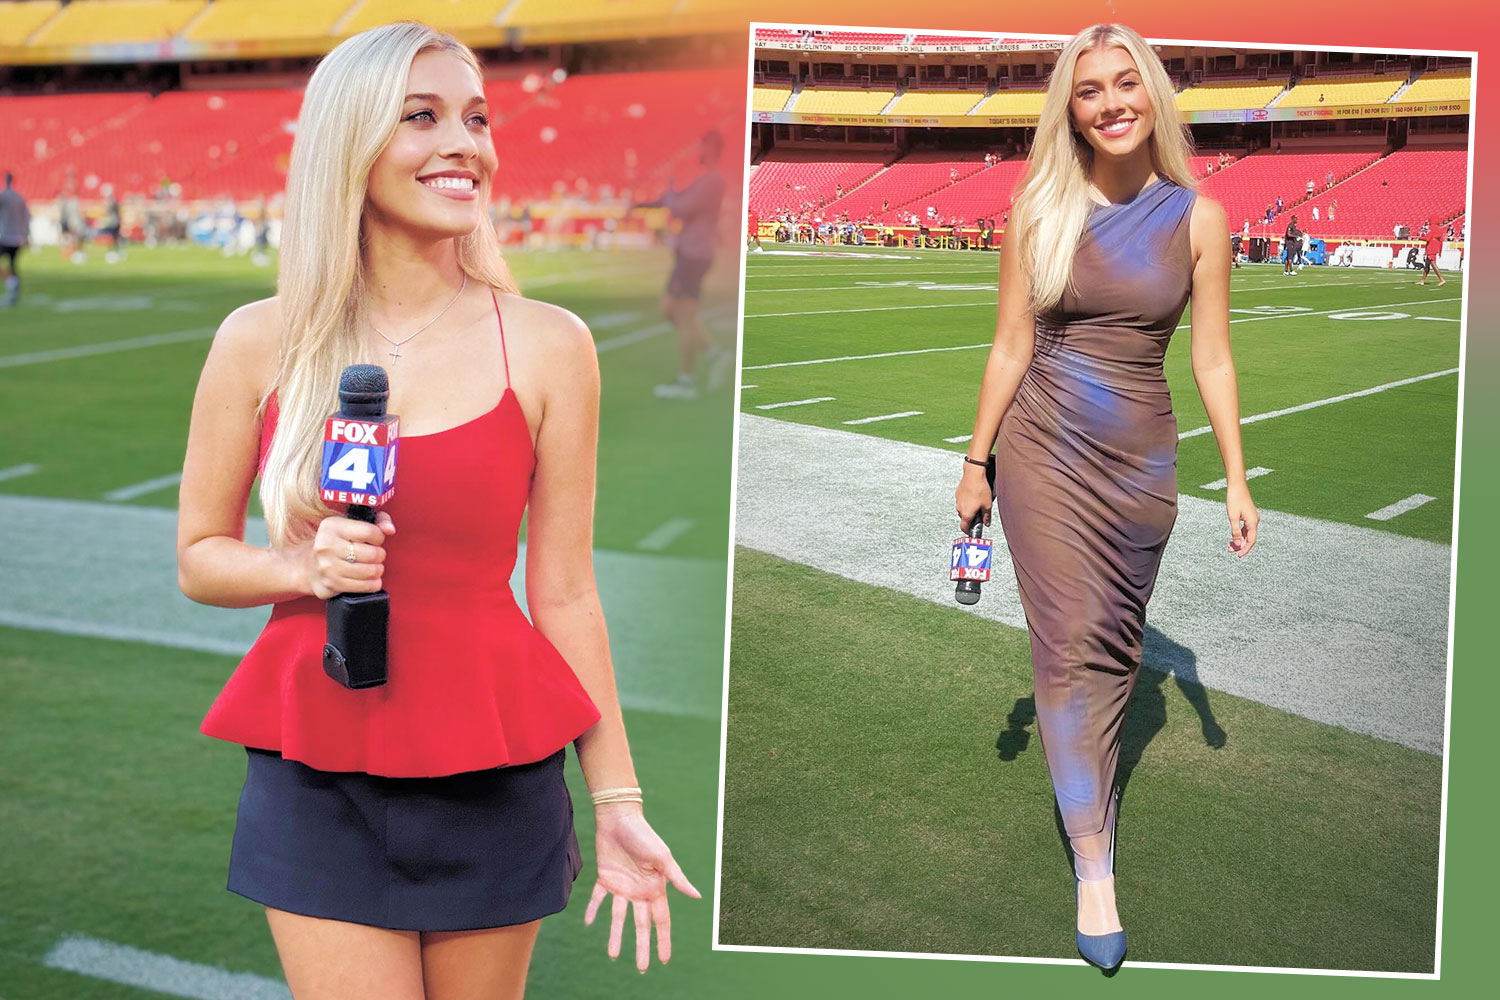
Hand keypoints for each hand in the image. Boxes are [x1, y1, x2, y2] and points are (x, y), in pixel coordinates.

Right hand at [289, 512, 395, 599]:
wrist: (308, 566)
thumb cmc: (336, 544)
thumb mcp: (351, 526)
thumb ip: (377, 521)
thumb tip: (390, 529)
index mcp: (331, 526)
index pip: (370, 532)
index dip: (379, 537)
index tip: (375, 540)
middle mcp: (326, 546)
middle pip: (372, 554)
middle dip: (379, 555)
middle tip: (375, 555)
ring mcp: (327, 567)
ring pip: (370, 571)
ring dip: (377, 570)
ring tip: (373, 567)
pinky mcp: (331, 584)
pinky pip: (364, 586)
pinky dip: (373, 584)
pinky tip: (370, 579)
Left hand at [584, 806, 699, 971]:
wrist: (620, 818)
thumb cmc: (645, 836)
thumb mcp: (663, 858)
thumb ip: (677, 878)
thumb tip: (697, 897)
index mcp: (655, 888)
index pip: (660, 920)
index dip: (662, 940)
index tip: (664, 960)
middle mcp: (639, 891)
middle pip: (641, 925)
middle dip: (642, 946)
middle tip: (642, 968)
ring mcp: (622, 886)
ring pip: (619, 917)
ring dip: (616, 935)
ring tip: (612, 956)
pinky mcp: (605, 878)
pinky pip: (599, 898)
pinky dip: (593, 909)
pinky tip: (589, 922)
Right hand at [955, 463, 993, 532]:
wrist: (973, 475)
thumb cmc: (980, 489)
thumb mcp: (987, 505)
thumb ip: (986, 516)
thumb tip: (987, 523)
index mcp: (967, 514)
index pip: (964, 528)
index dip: (968, 531)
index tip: (972, 532)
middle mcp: (960, 509)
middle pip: (964, 518)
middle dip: (971, 518)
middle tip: (980, 514)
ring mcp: (958, 501)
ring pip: (963, 509)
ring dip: (969, 508)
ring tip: (978, 502)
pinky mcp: (958, 494)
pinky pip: (962, 501)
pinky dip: (967, 501)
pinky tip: (974, 495)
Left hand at [1226, 483, 1257, 557]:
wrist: (1237, 486)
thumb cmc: (1234, 500)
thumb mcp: (1233, 517)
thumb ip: (1236, 532)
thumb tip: (1238, 544)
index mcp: (1253, 522)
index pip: (1251, 540)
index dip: (1245, 549)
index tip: (1238, 556)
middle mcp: (1255, 521)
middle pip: (1250, 538)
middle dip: (1241, 546)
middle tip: (1230, 550)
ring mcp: (1253, 518)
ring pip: (1248, 533)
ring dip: (1240, 540)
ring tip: (1229, 545)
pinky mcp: (1249, 515)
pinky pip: (1246, 528)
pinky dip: (1240, 534)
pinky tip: (1233, 537)